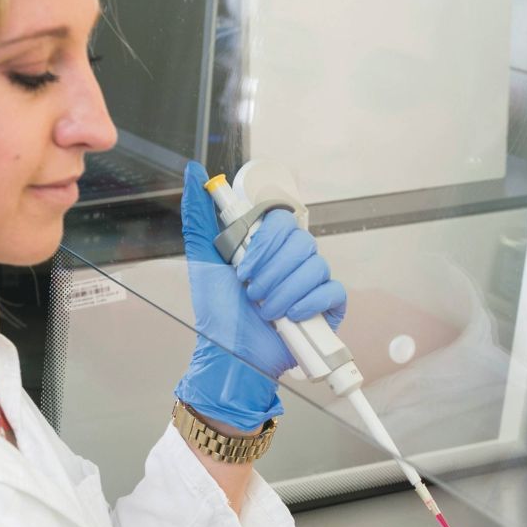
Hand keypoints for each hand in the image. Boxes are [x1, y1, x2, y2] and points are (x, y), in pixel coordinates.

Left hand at [174, 162, 346, 431]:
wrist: (231, 355)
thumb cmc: (218, 314)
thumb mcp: (203, 262)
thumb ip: (200, 217)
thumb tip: (193, 171)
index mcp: (268, 246)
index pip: (281, 220)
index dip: (264, 242)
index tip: (242, 264)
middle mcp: (292, 261)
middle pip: (301, 242)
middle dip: (271, 270)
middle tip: (251, 291)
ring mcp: (312, 283)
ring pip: (316, 266)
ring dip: (285, 291)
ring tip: (265, 310)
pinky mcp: (328, 308)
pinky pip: (332, 291)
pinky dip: (310, 303)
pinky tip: (291, 316)